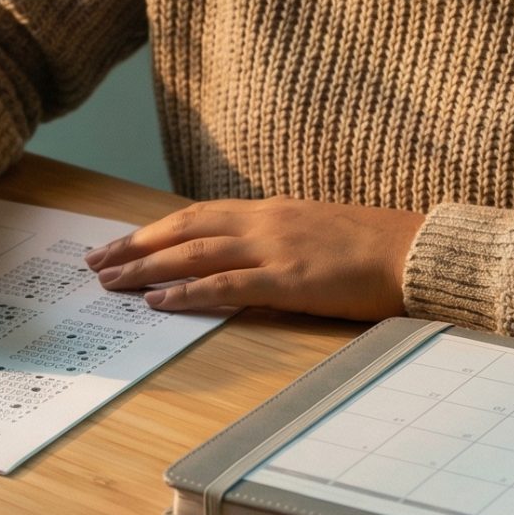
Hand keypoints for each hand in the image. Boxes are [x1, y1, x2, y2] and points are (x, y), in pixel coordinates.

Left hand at [83, 199, 424, 320]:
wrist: (418, 251)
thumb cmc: (373, 248)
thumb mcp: (315, 233)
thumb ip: (276, 240)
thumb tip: (242, 257)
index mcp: (270, 212)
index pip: (195, 216)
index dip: (153, 230)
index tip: (120, 242)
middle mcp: (263, 223)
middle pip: (182, 230)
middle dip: (135, 246)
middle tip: (95, 261)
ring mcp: (275, 250)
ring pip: (193, 254)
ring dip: (146, 267)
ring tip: (110, 281)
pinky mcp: (290, 281)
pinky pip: (227, 286)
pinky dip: (187, 292)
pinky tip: (158, 302)